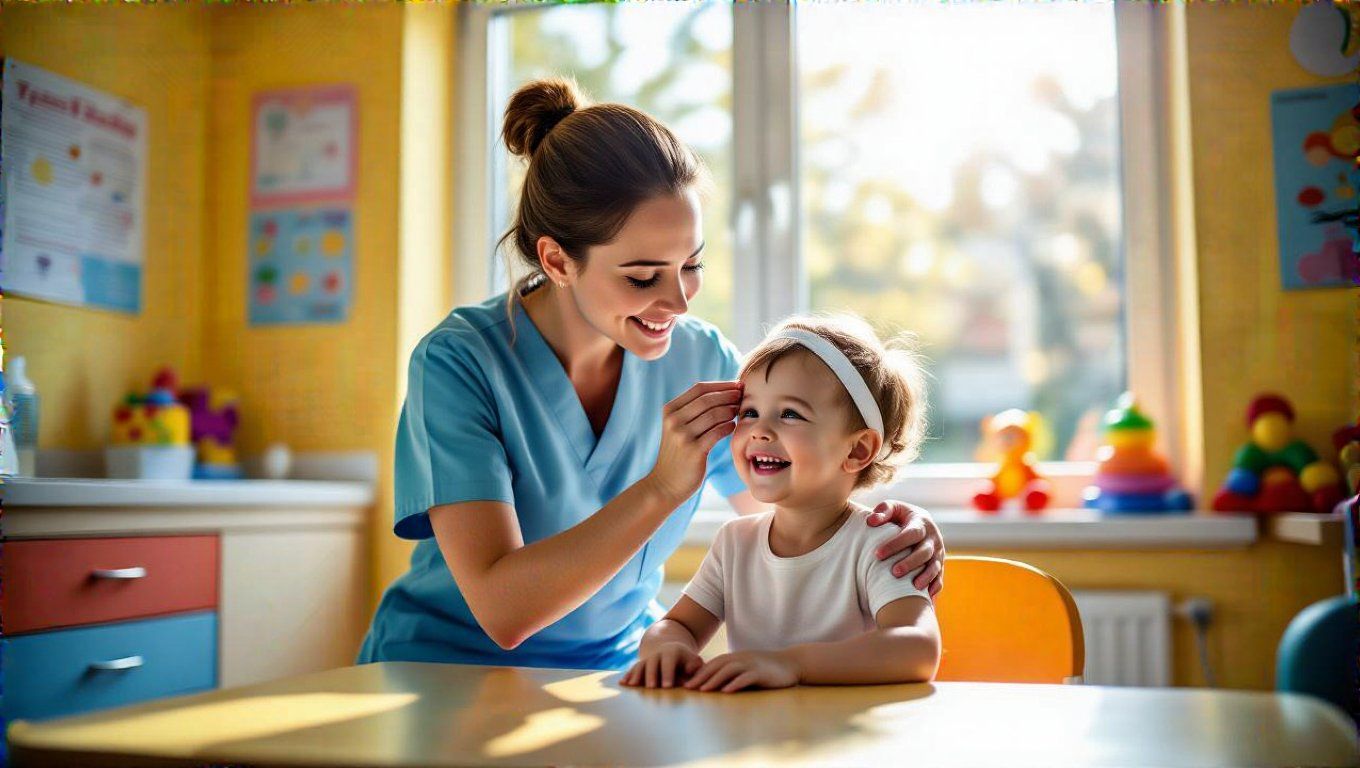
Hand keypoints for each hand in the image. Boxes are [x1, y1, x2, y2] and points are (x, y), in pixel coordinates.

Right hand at [621, 642, 702, 688]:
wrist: (670, 648)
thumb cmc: (685, 661)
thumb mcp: (692, 659)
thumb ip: (694, 665)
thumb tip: (691, 671)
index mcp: (671, 653)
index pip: (669, 664)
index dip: (668, 675)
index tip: (667, 687)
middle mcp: (657, 655)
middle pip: (653, 665)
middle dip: (651, 676)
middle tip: (651, 687)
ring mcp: (647, 659)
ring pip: (640, 666)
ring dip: (636, 675)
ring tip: (632, 686)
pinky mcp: (640, 664)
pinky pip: (633, 669)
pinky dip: (628, 676)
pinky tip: (622, 683)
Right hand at [647, 381, 741, 501]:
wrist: (665, 483)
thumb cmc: (677, 454)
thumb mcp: (677, 428)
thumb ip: (692, 411)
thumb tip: (722, 392)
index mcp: (670, 410)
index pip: (699, 389)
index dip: (721, 385)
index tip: (736, 385)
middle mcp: (674, 420)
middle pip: (707, 399)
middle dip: (729, 395)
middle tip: (743, 395)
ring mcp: (682, 435)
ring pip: (714, 414)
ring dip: (730, 410)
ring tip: (739, 410)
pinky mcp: (693, 450)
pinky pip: (717, 432)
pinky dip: (728, 427)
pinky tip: (733, 426)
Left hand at [683, 650, 798, 692]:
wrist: (791, 663)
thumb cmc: (767, 668)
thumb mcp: (747, 668)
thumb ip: (733, 673)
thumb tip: (715, 685)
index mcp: (735, 658)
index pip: (713, 665)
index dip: (699, 674)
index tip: (686, 684)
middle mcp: (740, 659)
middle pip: (717, 666)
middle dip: (701, 677)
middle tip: (688, 688)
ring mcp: (751, 665)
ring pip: (728, 670)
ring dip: (714, 680)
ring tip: (703, 690)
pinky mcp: (761, 673)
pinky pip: (746, 677)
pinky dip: (735, 683)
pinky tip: (727, 691)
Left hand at [868, 501, 945, 596]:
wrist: (920, 521)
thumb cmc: (900, 516)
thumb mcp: (893, 507)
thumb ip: (882, 511)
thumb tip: (871, 520)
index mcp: (921, 523)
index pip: (910, 534)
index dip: (895, 544)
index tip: (877, 554)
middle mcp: (933, 538)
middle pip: (924, 552)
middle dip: (910, 563)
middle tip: (894, 572)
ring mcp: (938, 552)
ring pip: (935, 566)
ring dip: (926, 576)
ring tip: (914, 587)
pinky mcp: (940, 564)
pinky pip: (940, 577)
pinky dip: (935, 586)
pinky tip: (928, 596)